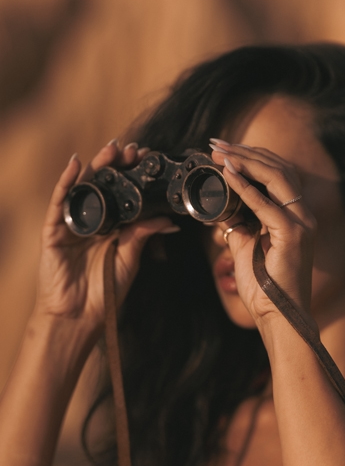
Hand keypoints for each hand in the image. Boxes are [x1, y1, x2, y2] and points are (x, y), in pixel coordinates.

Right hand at [35, 141, 178, 332]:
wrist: (79, 316)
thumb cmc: (105, 291)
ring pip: (84, 187)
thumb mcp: (129, 259)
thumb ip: (144, 235)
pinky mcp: (53, 229)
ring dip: (96, 166)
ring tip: (112, 150)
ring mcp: (72, 223)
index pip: (124, 193)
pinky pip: (59, 201)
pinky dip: (66, 181)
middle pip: (104, 185)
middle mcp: (93, 220)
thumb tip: (169, 220)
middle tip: (134, 150)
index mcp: (112, 227)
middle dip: (118, 165)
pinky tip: (75, 164)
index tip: (150, 159)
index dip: (134, 176)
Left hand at [210, 140, 316, 324]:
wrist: (278, 318)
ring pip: (276, 178)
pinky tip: (228, 175)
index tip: (223, 150)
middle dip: (245, 152)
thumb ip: (240, 227)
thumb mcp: (246, 249)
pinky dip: (246, 187)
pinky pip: (266, 204)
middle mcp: (303, 217)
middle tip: (216, 144)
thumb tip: (222, 210)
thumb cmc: (265, 290)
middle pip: (278, 169)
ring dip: (245, 162)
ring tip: (220, 153)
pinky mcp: (293, 236)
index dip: (252, 158)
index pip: (278, 175)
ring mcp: (302, 225)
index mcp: (296, 218)